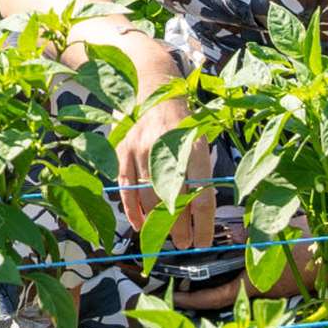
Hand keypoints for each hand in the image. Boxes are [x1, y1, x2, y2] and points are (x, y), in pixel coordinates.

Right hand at [115, 58, 214, 256]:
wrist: (152, 85)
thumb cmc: (182, 118)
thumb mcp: (200, 138)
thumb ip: (201, 171)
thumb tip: (203, 211)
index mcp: (192, 147)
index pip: (201, 195)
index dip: (203, 224)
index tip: (204, 241)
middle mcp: (165, 149)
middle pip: (174, 201)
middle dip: (180, 228)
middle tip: (186, 243)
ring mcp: (140, 150)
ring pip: (148, 197)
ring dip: (158, 223)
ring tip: (168, 238)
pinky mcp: (122, 151)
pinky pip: (126, 188)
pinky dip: (132, 210)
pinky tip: (140, 225)